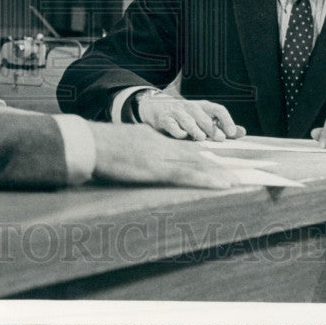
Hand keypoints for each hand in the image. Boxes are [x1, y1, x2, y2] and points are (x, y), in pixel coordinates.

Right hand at [88, 122, 238, 188]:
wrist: (91, 144)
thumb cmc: (100, 146)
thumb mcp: (124, 143)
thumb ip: (136, 149)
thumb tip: (140, 158)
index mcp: (154, 139)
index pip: (182, 146)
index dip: (200, 154)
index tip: (215, 159)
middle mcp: (162, 145)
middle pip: (194, 154)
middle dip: (214, 162)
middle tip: (234, 170)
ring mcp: (161, 156)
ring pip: (196, 164)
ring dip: (216, 173)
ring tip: (234, 180)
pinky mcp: (157, 169)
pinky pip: (187, 175)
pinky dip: (207, 179)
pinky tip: (221, 184)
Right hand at [135, 92, 246, 141]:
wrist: (158, 107)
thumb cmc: (187, 116)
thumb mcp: (205, 118)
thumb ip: (222, 126)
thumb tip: (242, 132)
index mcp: (204, 107)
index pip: (218, 110)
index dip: (226, 120)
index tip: (231, 133)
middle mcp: (191, 107)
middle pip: (203, 115)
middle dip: (211, 127)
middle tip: (219, 138)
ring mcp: (177, 112)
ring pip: (187, 119)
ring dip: (194, 128)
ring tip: (200, 137)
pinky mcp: (164, 119)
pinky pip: (171, 124)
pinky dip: (176, 130)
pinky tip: (181, 135)